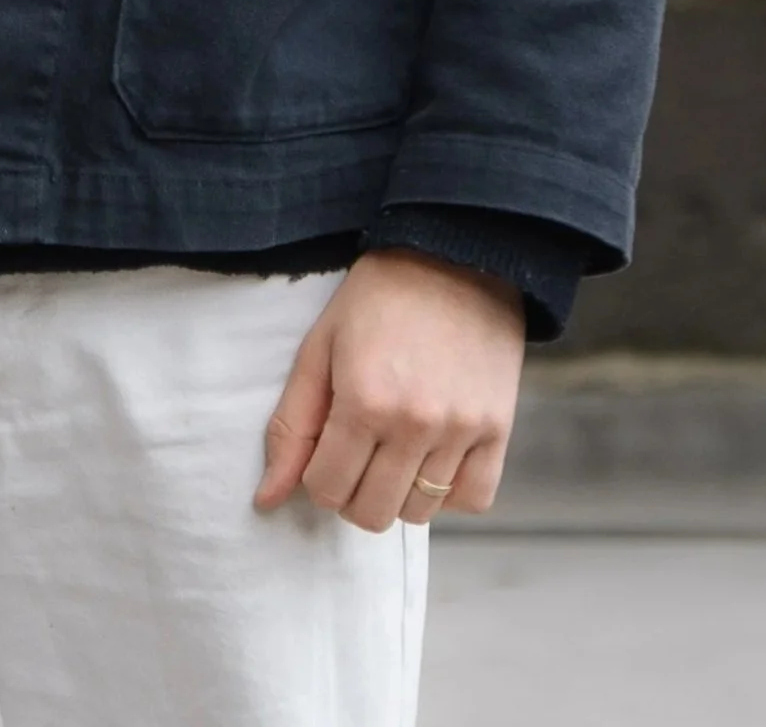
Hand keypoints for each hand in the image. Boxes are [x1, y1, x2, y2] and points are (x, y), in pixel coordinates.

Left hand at [253, 247, 524, 532]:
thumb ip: (292, 427)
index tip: (325, 449)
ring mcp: (461, 429)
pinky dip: (450, 492)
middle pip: (372, 513)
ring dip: (398, 492)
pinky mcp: (499, 428)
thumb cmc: (378, 298)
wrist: (454, 254)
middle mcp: (415, 423)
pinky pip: (473, 500)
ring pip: (419, 512)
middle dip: (352, 493)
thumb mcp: (320, 348)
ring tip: (394, 448)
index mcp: (363, 400)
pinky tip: (433, 457)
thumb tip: (267, 500)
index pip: (327, 490)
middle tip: (356, 455)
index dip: (317, 477)